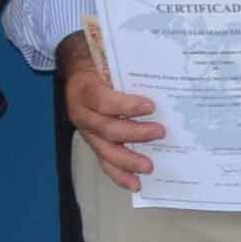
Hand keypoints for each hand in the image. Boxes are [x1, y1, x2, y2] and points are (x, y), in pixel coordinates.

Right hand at [57, 34, 163, 190]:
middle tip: (160, 132)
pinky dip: (119, 175)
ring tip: (148, 167)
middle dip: (134, 134)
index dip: (125, 105)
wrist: (78, 71)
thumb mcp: (108, 57)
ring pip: (105, 150)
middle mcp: (81, 113)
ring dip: (128, 160)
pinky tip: (135, 184)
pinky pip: (104, 162)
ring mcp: (87, 132)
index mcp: (84, 89)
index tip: (150, 106)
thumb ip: (127, 64)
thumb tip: (163, 67)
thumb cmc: (99, 63)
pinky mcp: (94, 143)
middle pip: (107, 129)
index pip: (103, 100)